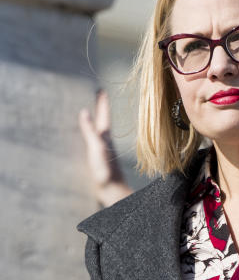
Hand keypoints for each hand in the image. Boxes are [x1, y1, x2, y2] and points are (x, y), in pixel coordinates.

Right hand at [78, 90, 131, 206]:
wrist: (112, 191)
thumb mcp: (96, 148)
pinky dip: (88, 136)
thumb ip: (90, 131)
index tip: (101, 89)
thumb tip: (84, 111)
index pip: (104, 115)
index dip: (102, 103)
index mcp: (105, 137)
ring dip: (94, 121)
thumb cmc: (105, 170)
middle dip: (99, 108)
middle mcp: (105, 142)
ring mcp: (102, 151)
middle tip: (97, 95)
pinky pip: (92, 142)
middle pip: (102, 121)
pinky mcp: (98, 160)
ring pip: (98, 131)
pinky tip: (85, 139)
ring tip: (89, 113)